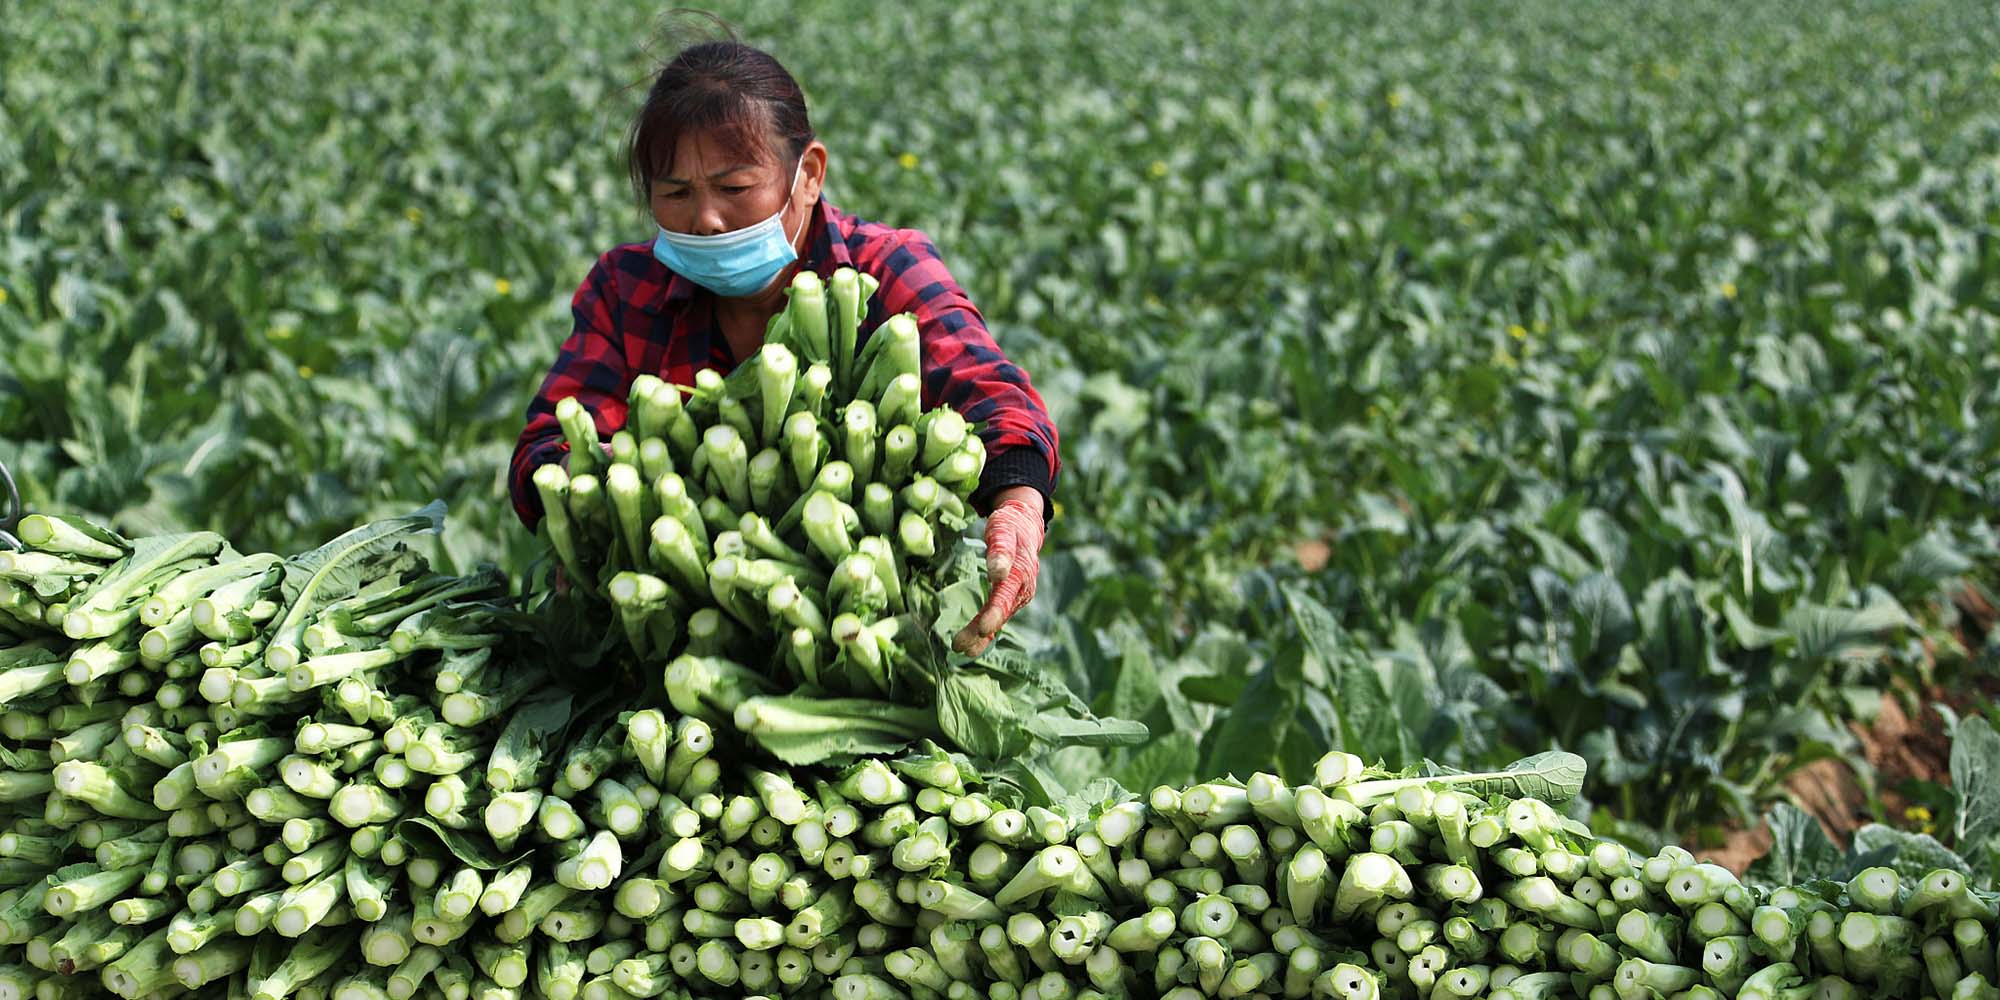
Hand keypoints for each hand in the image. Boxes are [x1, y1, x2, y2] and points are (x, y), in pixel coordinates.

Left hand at [952, 487, 1046, 656]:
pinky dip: (985, 634)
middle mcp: (1022, 589)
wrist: (1024, 527)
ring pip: (999, 619)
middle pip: (1000, 612)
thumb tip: (997, 572)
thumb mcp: (1004, 530)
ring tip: (960, 648)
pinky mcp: (1011, 600)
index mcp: (1021, 572)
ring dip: (980, 636)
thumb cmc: (1010, 526)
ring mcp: (1018, 597)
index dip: (994, 612)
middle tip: (960, 645)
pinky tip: (971, 647)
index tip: (983, 627)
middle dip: (981, 631)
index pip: (1006, 596)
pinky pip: (998, 618)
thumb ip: (1001, 550)